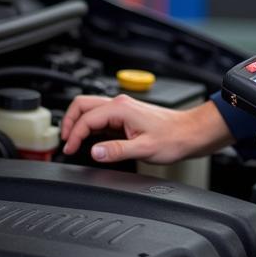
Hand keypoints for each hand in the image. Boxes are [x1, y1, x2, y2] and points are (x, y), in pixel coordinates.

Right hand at [60, 94, 232, 163]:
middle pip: (82, 105)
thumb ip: (116, 151)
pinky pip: (101, 116)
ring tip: (73, 141)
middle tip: (64, 142)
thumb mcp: (143, 149)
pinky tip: (90, 139)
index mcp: (120, 108)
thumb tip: (94, 152)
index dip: (73, 135)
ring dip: (78, 123)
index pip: (86, 119)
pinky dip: (90, 126)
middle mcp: (120, 104)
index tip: (69, 150)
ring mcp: (123, 108)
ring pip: (90, 108)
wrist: (190, 133)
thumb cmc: (174, 138)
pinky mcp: (126, 115)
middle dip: (69, 122)